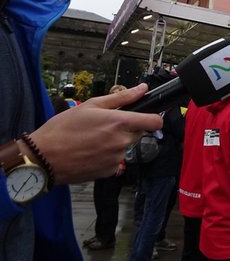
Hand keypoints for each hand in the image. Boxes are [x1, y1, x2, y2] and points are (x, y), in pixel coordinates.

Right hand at [30, 84, 161, 183]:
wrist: (43, 157)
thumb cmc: (63, 129)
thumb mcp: (91, 105)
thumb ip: (122, 97)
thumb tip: (142, 88)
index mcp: (120, 123)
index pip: (154, 122)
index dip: (154, 117)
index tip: (147, 116)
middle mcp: (122, 142)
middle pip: (138, 132)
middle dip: (127, 128)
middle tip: (105, 125)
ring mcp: (117, 158)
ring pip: (126, 146)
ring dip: (116, 142)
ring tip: (93, 139)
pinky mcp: (109, 171)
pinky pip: (116, 160)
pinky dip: (108, 155)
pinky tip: (91, 151)